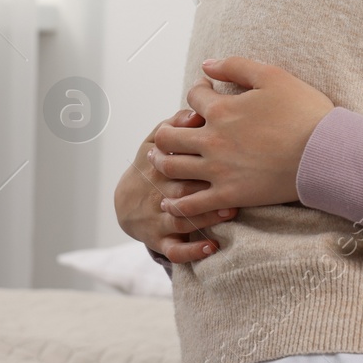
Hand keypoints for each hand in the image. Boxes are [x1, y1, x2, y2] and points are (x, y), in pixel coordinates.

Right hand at [113, 110, 236, 263]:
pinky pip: (174, 250)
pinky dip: (192, 251)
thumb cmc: (152, 164)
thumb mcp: (156, 141)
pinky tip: (212, 247)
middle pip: (181, 191)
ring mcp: (158, 219)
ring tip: (229, 212)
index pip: (176, 161)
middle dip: (205, 190)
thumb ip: (175, 124)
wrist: (126, 201)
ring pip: (181, 220)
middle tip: (236, 186)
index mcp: (159, 167)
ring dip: (205, 218)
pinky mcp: (158, 240)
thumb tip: (195, 111)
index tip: (227, 153)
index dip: (197, 158)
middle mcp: (158, 194)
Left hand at [151, 56, 334, 217]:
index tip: (204, 94)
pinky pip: (191, 204)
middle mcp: (212, 140)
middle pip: (170, 136)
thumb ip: (237, 66)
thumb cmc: (305, 112)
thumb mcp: (274, 76)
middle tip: (169, 132)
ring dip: (161, 163)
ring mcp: (218, 170)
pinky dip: (176, 204)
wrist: (325, 152)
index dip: (197, 92)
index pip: (194, 97)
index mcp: (222, 110)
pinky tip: (170, 203)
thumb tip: (207, 65)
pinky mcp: (229, 195)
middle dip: (166, 131)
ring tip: (159, 160)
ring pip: (172, 168)